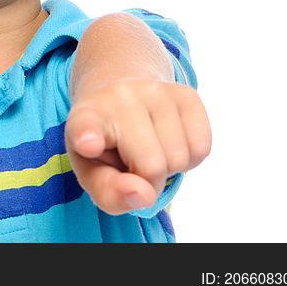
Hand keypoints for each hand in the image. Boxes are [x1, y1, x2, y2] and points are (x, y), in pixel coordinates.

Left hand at [65, 78, 210, 214]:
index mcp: (84, 117)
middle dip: (148, 181)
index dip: (87, 136)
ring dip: (169, 168)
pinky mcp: (186, 94)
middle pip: (151, 166)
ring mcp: (154, 91)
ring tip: (147, 149)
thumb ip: (110, 193)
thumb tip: (145, 195)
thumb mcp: (93, 173)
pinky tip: (167, 141)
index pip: (86, 126)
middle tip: (131, 164)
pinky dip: (188, 159)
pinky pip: (201, 148)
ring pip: (180, 158)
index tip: (87, 144)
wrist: (120, 98)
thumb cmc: (104, 145)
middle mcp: (118, 96)